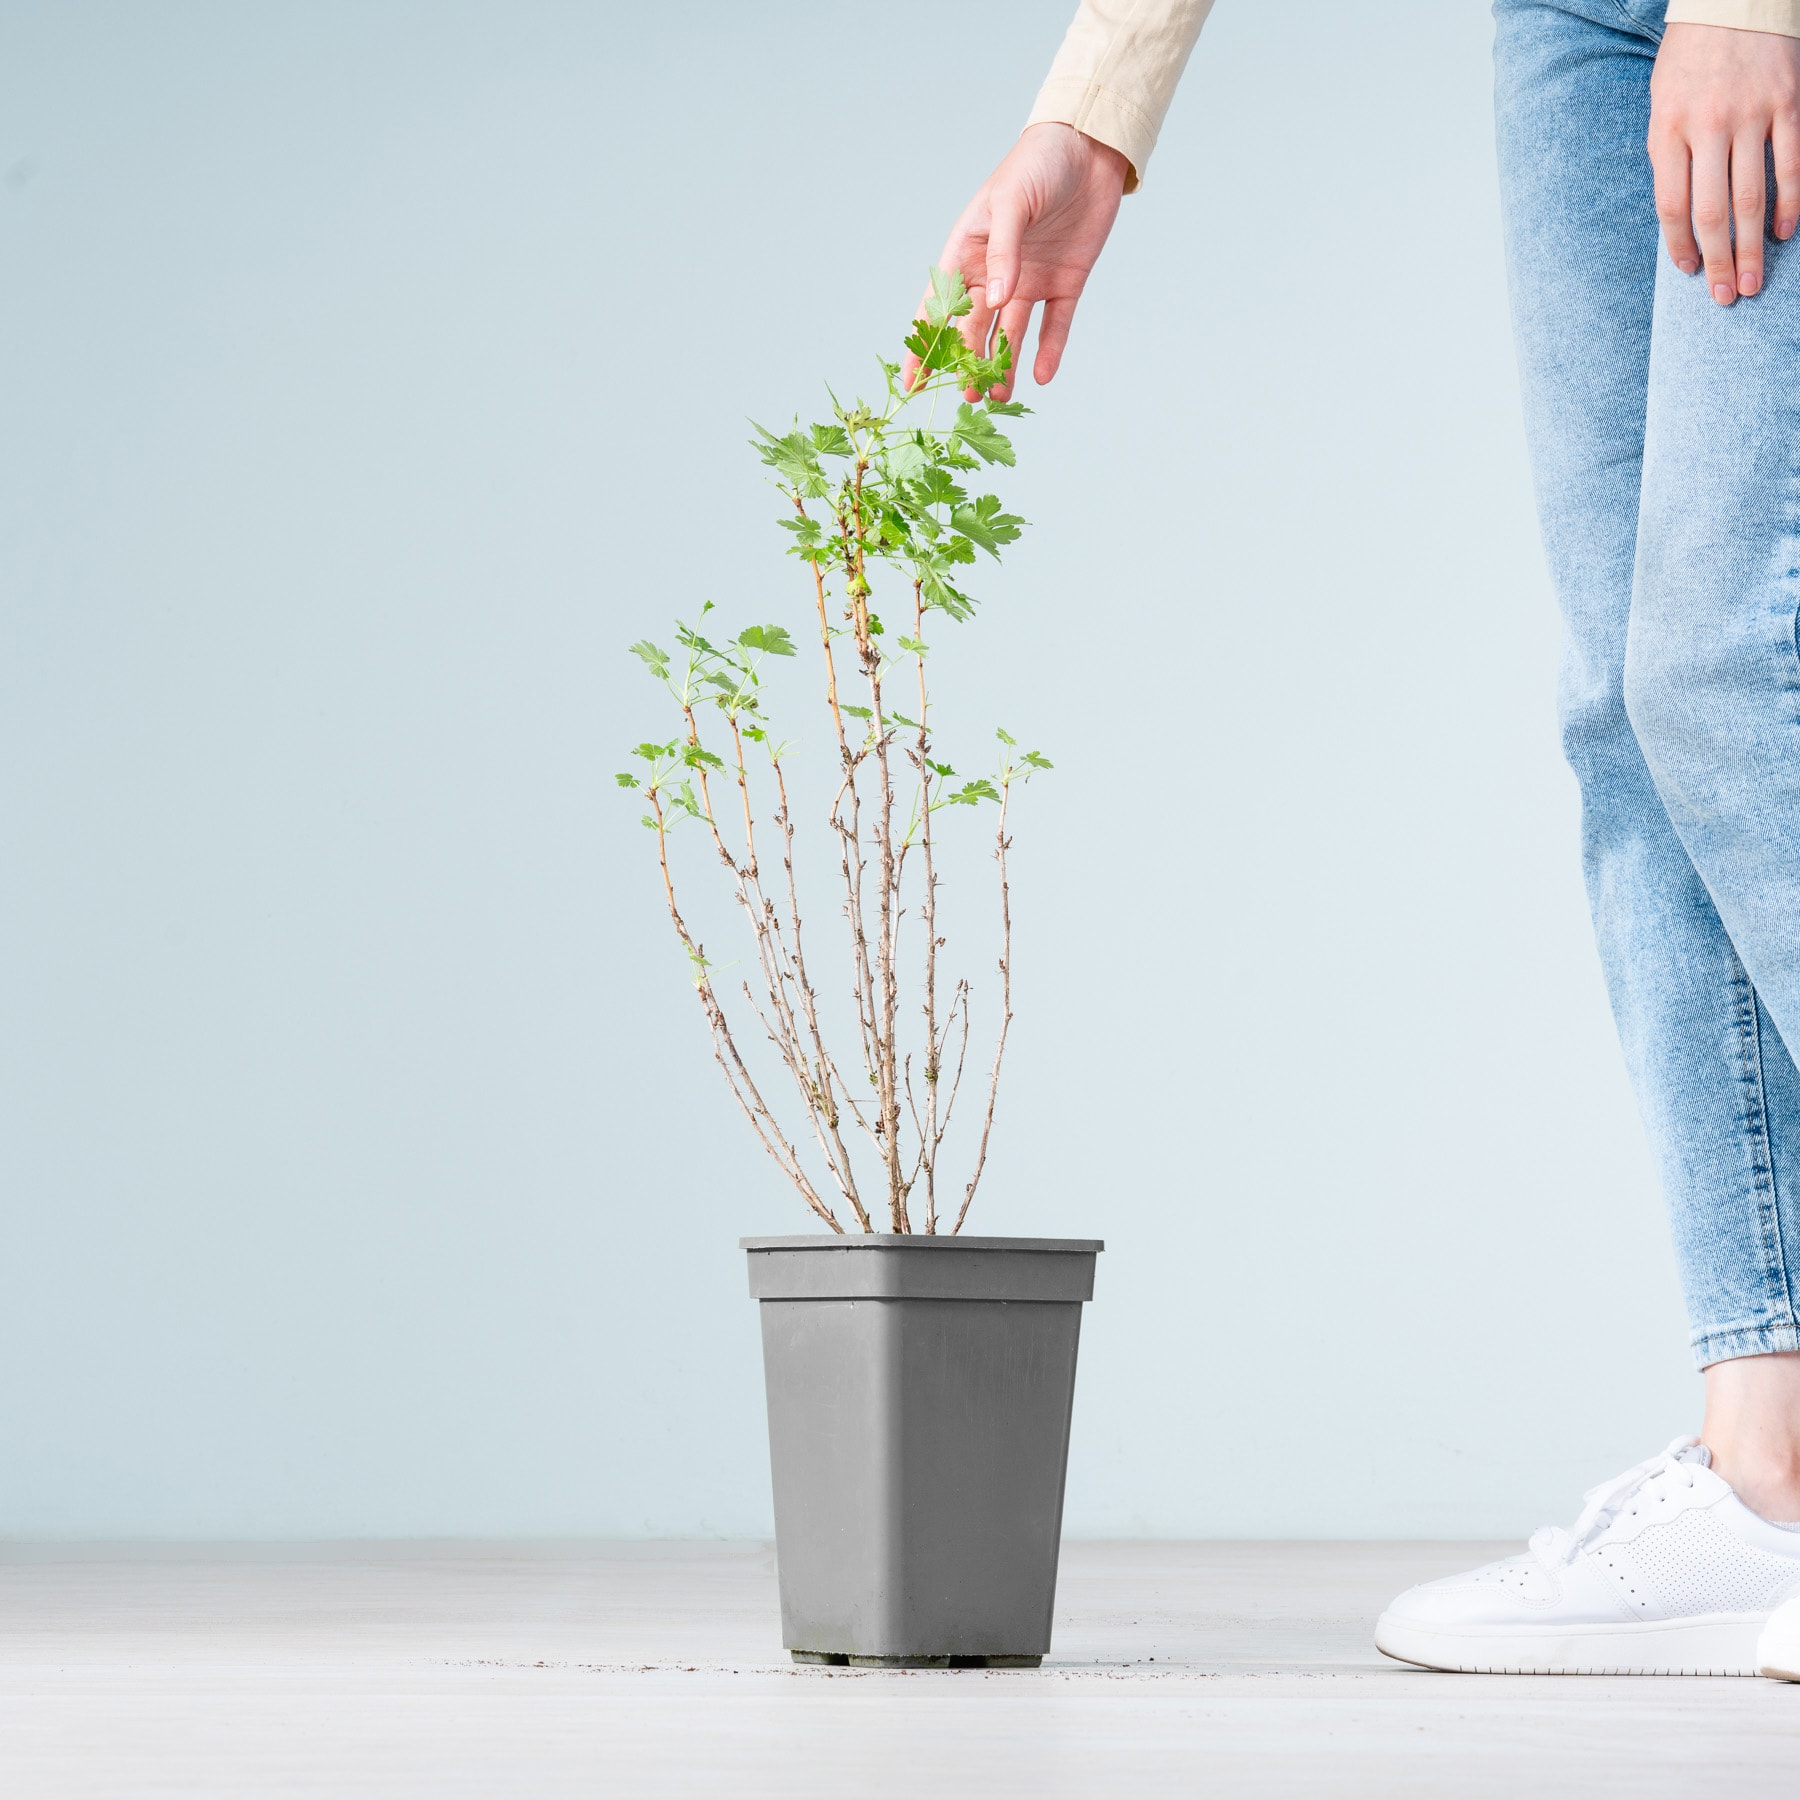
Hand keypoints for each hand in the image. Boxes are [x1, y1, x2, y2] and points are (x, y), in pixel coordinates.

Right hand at [904, 122, 1129, 400]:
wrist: (1089, 146)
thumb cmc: (1038, 163)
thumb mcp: (1012, 202)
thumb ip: (1003, 251)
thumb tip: (996, 300)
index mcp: (968, 252)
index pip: (937, 307)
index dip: (924, 344)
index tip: (912, 381)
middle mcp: (995, 273)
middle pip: (974, 329)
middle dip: (967, 363)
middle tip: (967, 395)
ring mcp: (1029, 281)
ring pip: (1010, 335)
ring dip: (1003, 366)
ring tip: (999, 396)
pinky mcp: (1064, 284)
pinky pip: (1054, 325)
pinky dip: (1049, 351)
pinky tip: (1041, 377)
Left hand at [1649, 23, 1799, 303]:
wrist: (1734, 1)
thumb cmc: (1690, 62)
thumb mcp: (1661, 107)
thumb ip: (1668, 157)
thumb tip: (1678, 216)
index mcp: (1668, 131)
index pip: (1671, 206)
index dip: (1679, 246)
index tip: (1688, 272)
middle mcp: (1709, 127)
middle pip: (1713, 211)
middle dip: (1718, 260)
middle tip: (1724, 298)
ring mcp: (1752, 115)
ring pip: (1753, 195)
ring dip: (1752, 246)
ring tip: (1751, 282)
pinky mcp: (1788, 103)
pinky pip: (1790, 163)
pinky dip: (1788, 202)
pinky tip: (1783, 233)